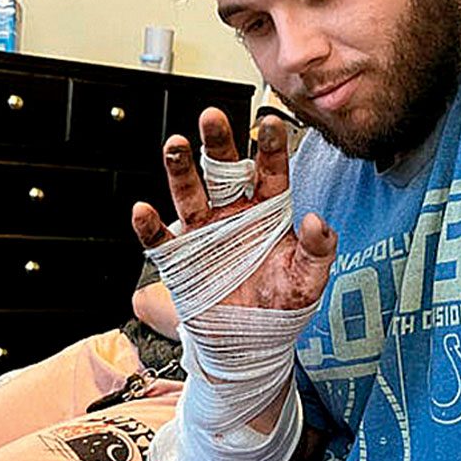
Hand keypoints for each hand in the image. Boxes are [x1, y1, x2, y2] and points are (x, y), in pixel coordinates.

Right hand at [129, 109, 335, 314]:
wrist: (249, 344)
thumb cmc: (280, 306)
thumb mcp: (308, 280)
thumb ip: (317, 251)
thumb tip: (317, 220)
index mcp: (266, 212)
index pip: (270, 173)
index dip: (271, 148)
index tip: (272, 124)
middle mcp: (232, 213)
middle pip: (222, 170)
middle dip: (217, 143)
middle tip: (213, 116)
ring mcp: (203, 233)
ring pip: (188, 193)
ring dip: (180, 169)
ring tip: (175, 146)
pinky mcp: (179, 257)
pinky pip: (160, 238)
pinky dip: (149, 225)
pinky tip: (144, 210)